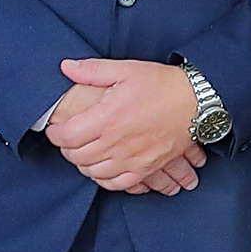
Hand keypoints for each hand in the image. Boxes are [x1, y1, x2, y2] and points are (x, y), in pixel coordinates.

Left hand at [50, 57, 203, 192]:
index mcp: (107, 118)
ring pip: (93, 172)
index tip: (55, 127)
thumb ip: (92, 70)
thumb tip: (66, 67)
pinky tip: (102, 168)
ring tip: (83, 151)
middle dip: (66, 148)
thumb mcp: (126, 69)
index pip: (66, 136)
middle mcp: (116, 143)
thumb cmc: (161, 84)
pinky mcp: (146, 168)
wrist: (196, 101)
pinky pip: (116, 184)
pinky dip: (103, 179)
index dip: (55, 133)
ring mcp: (131, 159)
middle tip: (68, 138)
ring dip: (83, 164)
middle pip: (76, 156)